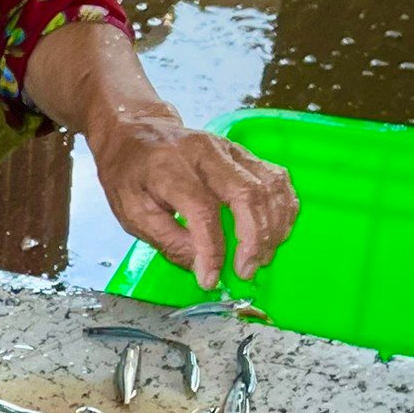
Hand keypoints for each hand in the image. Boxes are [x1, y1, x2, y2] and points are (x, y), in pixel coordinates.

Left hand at [87, 103, 297, 287]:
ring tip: (262, 257)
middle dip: (253, 239)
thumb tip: (201, 268)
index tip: (210, 279)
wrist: (136, 133)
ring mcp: (229, 150)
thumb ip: (167, 240)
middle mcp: (205, 153)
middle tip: (246, 271)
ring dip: (272, 226)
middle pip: (245, 194)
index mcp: (169, 168)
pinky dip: (283, 207)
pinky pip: (276, 178)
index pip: (202, 210)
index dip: (212, 249)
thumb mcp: (132, 212)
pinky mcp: (244, 153)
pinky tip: (276, 232)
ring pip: (268, 185)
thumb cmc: (130, 175)